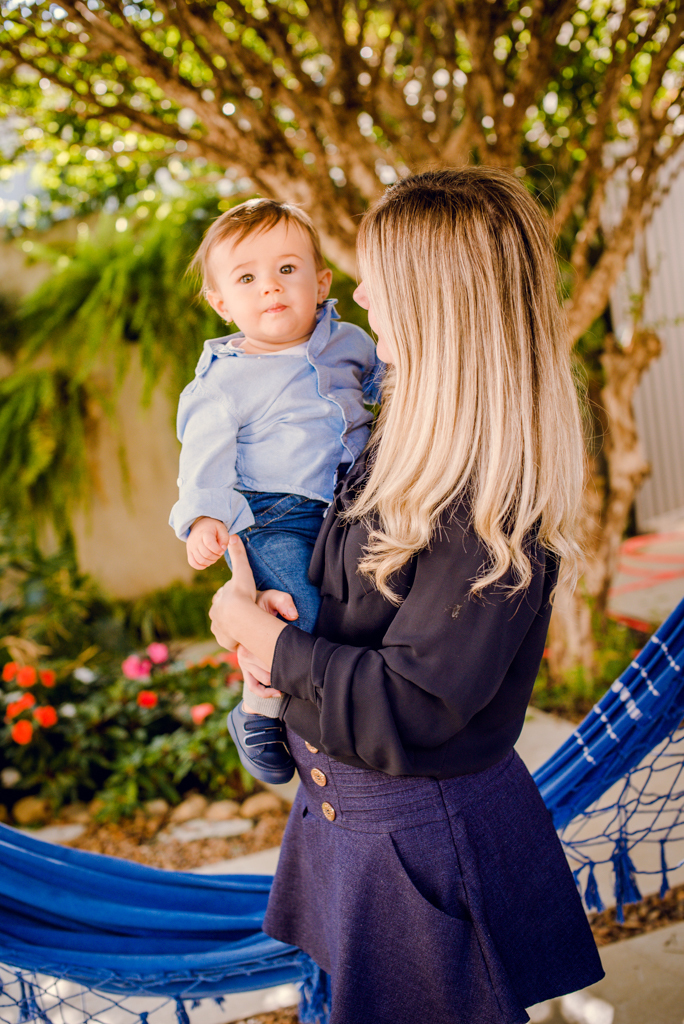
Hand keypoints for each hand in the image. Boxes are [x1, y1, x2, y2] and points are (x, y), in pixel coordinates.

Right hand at [187, 517, 229, 569]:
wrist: (201, 524)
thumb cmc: (214, 528)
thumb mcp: (222, 529)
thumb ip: (225, 539)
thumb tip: (222, 549)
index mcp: (205, 532)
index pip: (210, 544)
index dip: (218, 550)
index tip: (222, 550)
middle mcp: (196, 540)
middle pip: (206, 554)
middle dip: (216, 557)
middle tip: (219, 553)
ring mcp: (191, 546)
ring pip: (200, 560)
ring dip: (210, 562)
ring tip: (214, 557)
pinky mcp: (189, 552)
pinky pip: (192, 563)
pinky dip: (200, 566)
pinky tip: (207, 563)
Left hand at [209, 533, 257, 649]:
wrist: (240, 617)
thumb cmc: (242, 593)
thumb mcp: (242, 571)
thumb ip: (238, 555)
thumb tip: (233, 536)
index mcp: (219, 598)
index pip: (224, 596)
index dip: (232, 596)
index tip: (241, 597)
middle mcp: (215, 613)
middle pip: (223, 612)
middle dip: (231, 613)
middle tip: (245, 614)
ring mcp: (218, 627)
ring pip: (226, 627)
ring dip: (233, 628)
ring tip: (244, 628)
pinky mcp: (223, 640)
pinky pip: (229, 640)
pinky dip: (235, 639)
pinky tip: (243, 638)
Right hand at [236, 590, 297, 697]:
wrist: (243, 607)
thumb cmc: (259, 602)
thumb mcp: (271, 597)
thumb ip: (283, 601)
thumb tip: (294, 615)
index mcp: (249, 638)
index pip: (268, 660)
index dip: (283, 666)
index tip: (297, 666)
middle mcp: (244, 652)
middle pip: (266, 674)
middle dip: (281, 676)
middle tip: (297, 674)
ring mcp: (243, 660)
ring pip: (261, 681)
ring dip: (275, 685)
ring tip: (289, 682)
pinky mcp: (244, 665)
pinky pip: (252, 685)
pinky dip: (263, 693)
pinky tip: (277, 692)